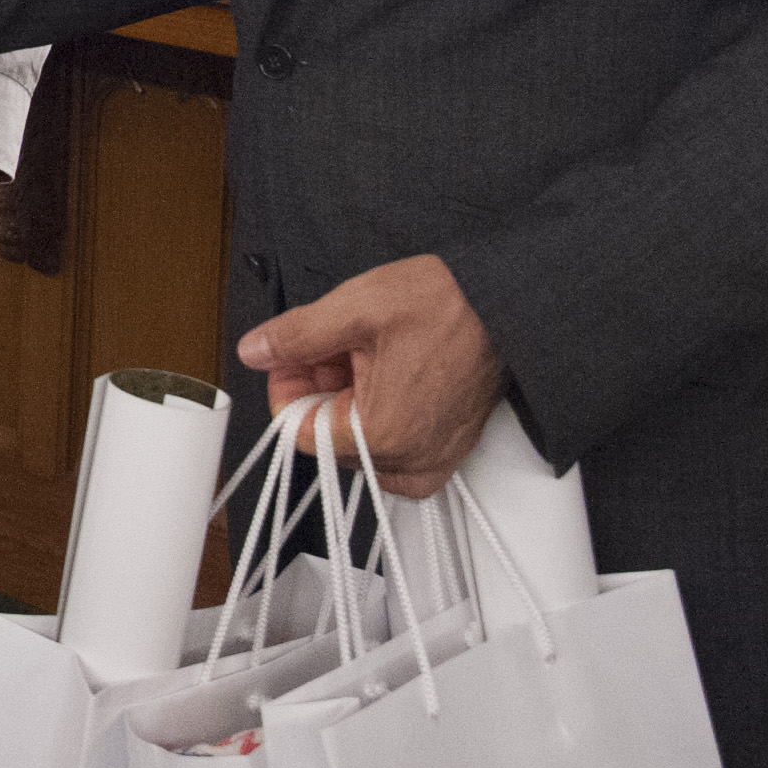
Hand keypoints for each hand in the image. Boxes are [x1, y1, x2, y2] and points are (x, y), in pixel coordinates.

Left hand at [236, 254, 503, 499]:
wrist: (511, 306)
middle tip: (330, 342)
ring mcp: (432, 461)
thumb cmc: (446, 304)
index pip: (299, 431)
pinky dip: (376, 414)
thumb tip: (255, 351)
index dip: (287, 385)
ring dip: (346, 398)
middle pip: (328, 436)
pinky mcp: (447, 452)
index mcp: (382, 436)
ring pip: (357, 441)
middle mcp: (409, 462)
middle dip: (318, 387)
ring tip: (361, 351)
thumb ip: (296, 335)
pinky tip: (383, 373)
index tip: (292, 353)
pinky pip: (391, 449)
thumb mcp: (355, 308)